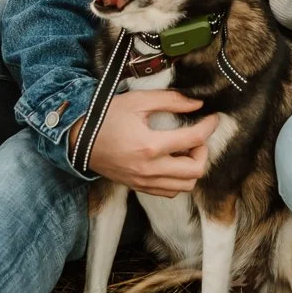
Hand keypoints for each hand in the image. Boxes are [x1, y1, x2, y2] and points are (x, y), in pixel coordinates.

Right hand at [77, 90, 217, 196]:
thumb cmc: (106, 117)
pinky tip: (173, 163)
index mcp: (150, 146)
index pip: (193, 140)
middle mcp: (149, 169)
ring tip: (185, 151)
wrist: (78, 140)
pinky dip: (179, 180)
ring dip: (192, 168)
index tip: (213, 118)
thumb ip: (170, 100)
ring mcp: (143, 181)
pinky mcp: (139, 187)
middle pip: (195, 171)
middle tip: (196, 137)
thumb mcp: (138, 101)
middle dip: (203, 152)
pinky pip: (169, 192)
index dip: (209, 127)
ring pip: (185, 186)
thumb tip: (197, 103)